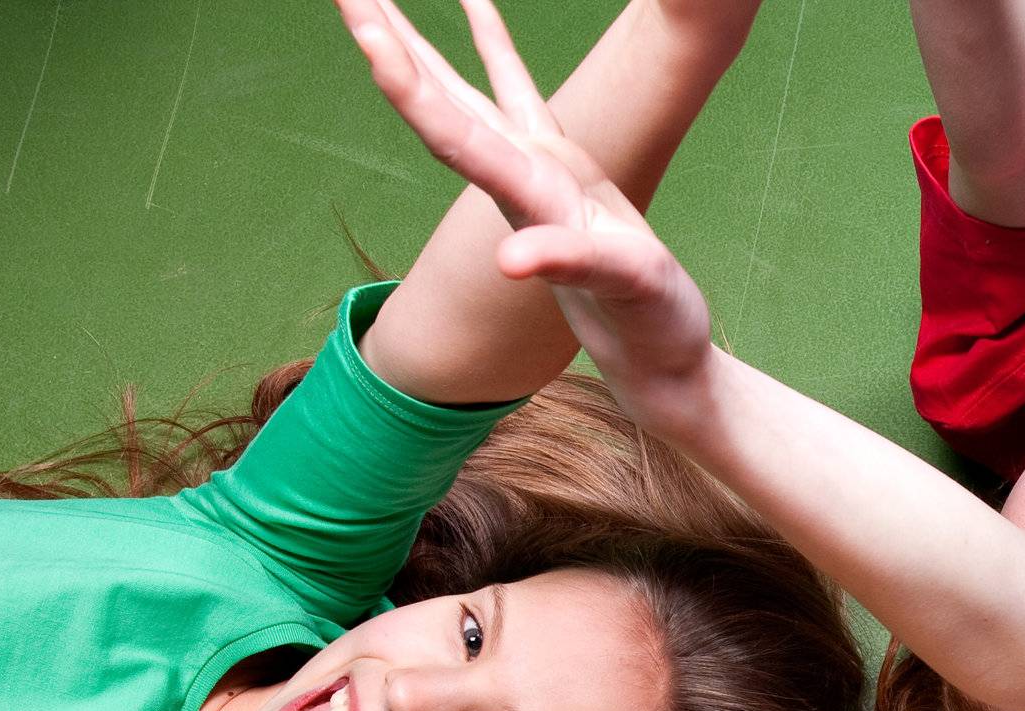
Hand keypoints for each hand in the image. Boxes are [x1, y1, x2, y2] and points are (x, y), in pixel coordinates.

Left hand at [338, 0, 715, 427]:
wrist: (660, 360)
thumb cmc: (653, 328)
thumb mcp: (625, 290)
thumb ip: (572, 265)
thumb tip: (510, 259)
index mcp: (531, 198)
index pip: (453, 134)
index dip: (407, 84)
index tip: (364, 31)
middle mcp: (519, 181)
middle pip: (437, 105)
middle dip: (388, 46)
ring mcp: (535, 173)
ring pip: (461, 94)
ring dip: (416, 42)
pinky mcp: (561, 169)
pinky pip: (516, 91)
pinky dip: (493, 44)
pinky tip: (474, 2)